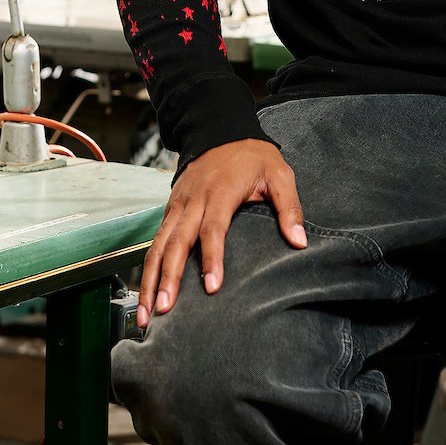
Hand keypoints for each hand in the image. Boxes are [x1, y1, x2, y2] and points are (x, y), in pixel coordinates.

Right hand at [138, 140, 305, 324]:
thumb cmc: (252, 156)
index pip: (212, 229)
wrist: (219, 130)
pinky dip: (148, 269)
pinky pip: (155, 243)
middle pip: (176, 243)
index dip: (211, 258)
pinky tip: (146, 295)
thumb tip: (299, 241)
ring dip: (150, 281)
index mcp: (220, 193)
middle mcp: (192, 201)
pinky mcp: (169, 211)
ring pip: (158, 247)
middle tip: (164, 310)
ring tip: (147, 314)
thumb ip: (289, 207)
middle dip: (168, 278)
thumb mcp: (280, 174)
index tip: (211, 287)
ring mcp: (176, 207)